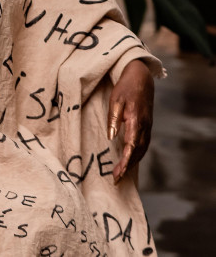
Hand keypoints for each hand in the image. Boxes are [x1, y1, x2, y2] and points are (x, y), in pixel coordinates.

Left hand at [107, 59, 154, 182]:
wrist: (141, 78)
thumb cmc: (125, 88)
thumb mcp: (115, 99)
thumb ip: (113, 118)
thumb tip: (111, 136)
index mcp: (135, 120)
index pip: (131, 146)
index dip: (125, 161)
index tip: (118, 172)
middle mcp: (144, 126)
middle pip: (137, 152)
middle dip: (127, 167)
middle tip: (116, 179)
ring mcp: (147, 127)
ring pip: (142, 150)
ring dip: (132, 163)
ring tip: (121, 174)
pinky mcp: (146, 126)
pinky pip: (143, 144)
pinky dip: (137, 155)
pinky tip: (129, 161)